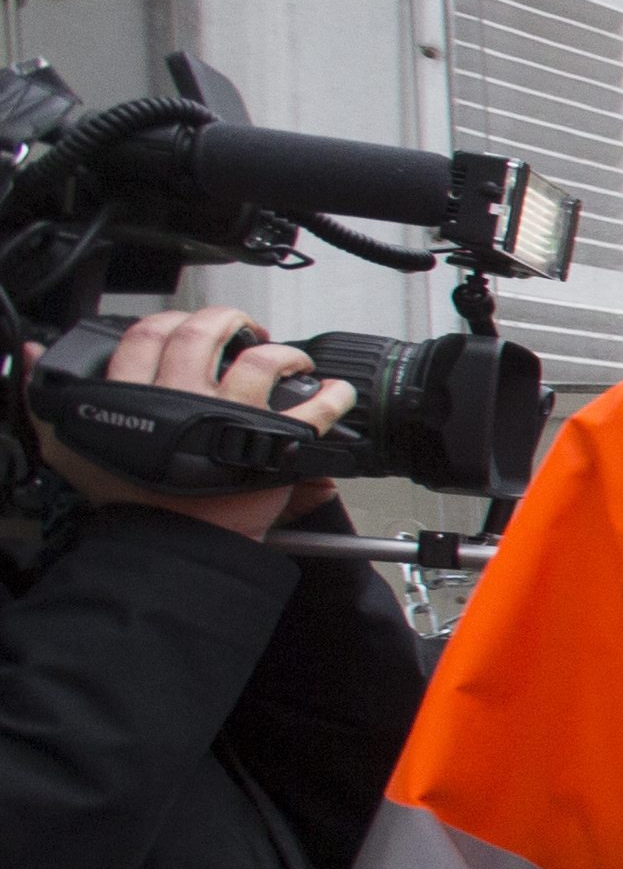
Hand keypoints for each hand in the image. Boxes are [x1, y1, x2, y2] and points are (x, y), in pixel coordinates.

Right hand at [28, 305, 353, 541]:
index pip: (147, 335)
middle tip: (241, 330)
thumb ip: (53, 397)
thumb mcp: (71, 445)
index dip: (170, 323)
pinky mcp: (270, 443)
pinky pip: (311, 408)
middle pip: (204, 333)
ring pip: (260, 360)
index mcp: (135, 394)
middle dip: (226, 321)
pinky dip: (331, 397)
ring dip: (281, 351)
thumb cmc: (128, 501)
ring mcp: (230, 416)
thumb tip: (38, 352)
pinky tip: (337, 393)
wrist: (169, 547)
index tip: (186, 328)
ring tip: (290, 357)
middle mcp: (183, 396)